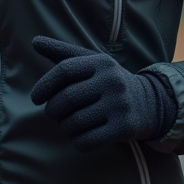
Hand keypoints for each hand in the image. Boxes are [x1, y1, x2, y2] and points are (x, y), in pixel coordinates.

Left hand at [31, 37, 174, 151]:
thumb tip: (35, 41)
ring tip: (69, 125)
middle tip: (55, 114)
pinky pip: (87, 141)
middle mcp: (112, 81)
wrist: (149, 103)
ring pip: (74, 123)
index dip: (44, 85)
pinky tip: (82, 136)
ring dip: (64, 128)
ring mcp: (120, 105)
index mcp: (101, 63)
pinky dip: (78, 142)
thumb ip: (63, 53)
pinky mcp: (124, 127)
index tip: (36, 98)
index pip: (64, 70)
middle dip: (53, 110)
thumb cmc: (109, 82)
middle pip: (66, 99)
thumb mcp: (92, 63)